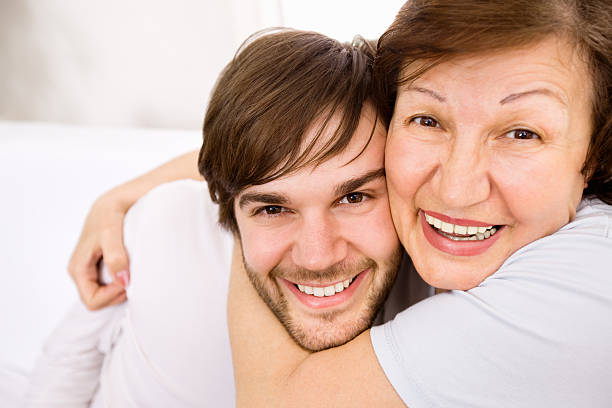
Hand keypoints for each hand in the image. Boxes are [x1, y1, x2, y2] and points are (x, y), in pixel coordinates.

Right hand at [68, 194, 128, 309]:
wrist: (114, 201)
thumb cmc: (110, 214)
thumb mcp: (111, 233)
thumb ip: (115, 257)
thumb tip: (123, 281)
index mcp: (78, 268)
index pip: (92, 301)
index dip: (111, 296)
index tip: (128, 281)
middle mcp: (81, 271)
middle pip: (98, 301)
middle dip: (116, 295)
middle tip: (133, 279)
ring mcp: (90, 270)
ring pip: (104, 294)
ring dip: (120, 289)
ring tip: (132, 273)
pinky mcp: (99, 266)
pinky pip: (108, 285)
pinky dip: (121, 282)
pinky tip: (130, 270)